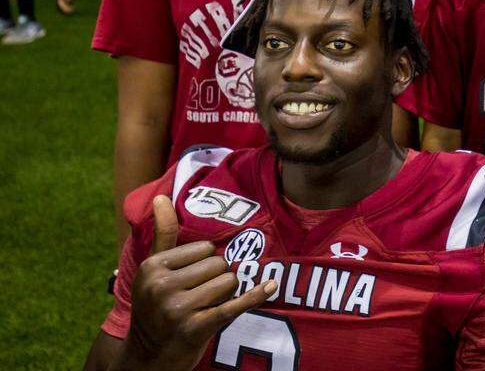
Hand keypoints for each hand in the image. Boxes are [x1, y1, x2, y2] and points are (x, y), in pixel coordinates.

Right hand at [117, 196, 275, 370]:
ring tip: (204, 307)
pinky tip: (271, 286)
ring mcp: (177, 309)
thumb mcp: (153, 270)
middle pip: (218, 264)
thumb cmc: (156, 306)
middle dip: (217, 278)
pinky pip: (234, 305)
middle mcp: (161, 287)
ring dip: (226, 294)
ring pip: (229, 282)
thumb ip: (163, 233)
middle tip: (198, 297)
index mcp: (151, 267)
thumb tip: (160, 196)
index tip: (189, 280)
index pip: (204, 248)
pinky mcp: (196, 328)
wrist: (148, 358)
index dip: (205, 263)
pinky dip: (255, 295)